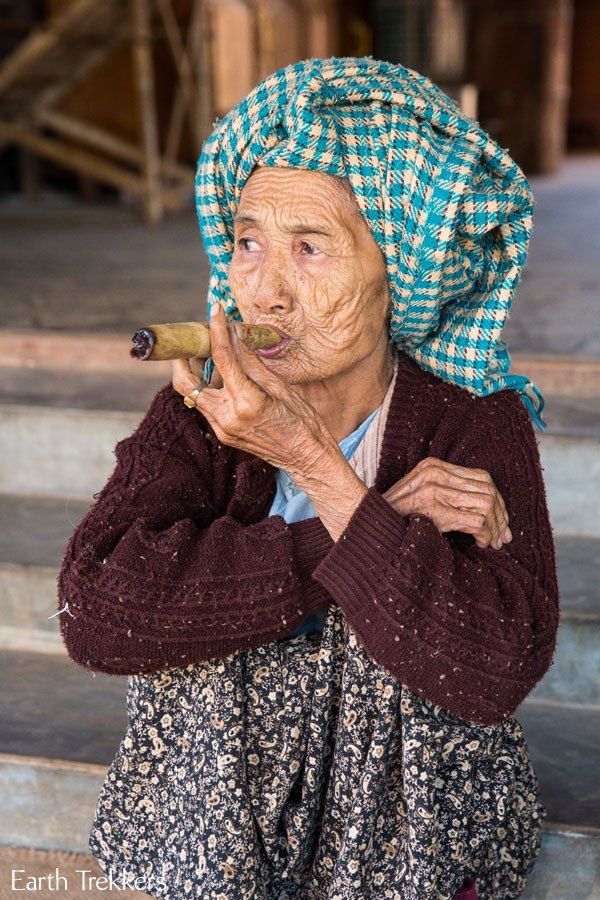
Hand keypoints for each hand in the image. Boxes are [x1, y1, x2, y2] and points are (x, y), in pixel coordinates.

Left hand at [171, 303, 335, 471]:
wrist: (306, 458)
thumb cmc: (303, 422)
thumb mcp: (281, 386)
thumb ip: (252, 362)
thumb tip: (235, 334)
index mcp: (247, 402)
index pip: (223, 358)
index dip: (217, 330)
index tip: (215, 312)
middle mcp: (227, 417)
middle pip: (186, 383)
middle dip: (182, 358)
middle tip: (192, 339)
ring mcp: (222, 429)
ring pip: (193, 395)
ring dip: (195, 373)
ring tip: (208, 354)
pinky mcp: (222, 434)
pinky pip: (206, 406)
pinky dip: (208, 387)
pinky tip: (222, 376)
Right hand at [382, 457, 511, 549]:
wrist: (365, 523)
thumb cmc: (395, 516)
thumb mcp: (421, 495)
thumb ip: (447, 492)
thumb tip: (485, 507)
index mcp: (434, 466)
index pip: (482, 477)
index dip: (498, 500)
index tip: (502, 521)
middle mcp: (435, 473)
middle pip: (488, 489)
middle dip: (501, 516)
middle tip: (504, 537)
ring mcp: (433, 490)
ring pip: (486, 504)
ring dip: (495, 527)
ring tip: (492, 543)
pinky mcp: (433, 509)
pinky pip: (476, 521)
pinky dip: (484, 535)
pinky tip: (479, 544)